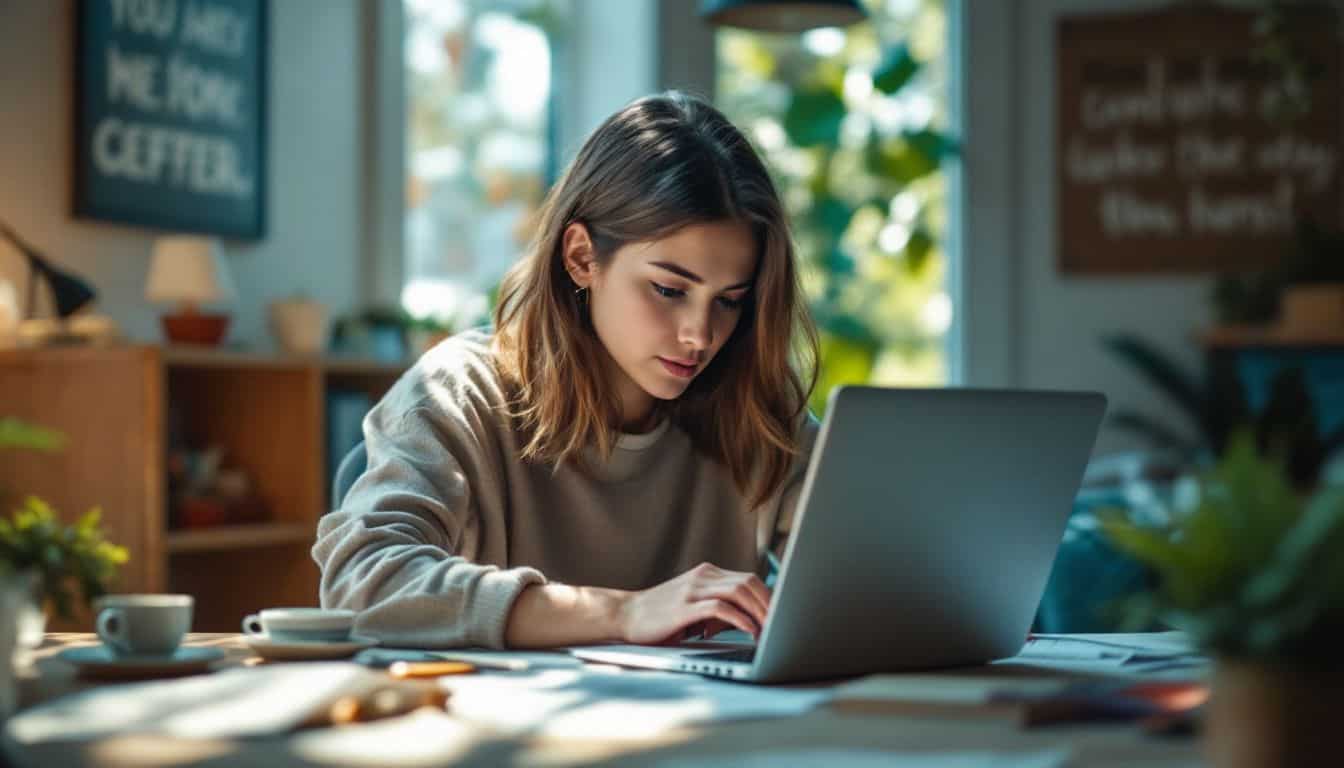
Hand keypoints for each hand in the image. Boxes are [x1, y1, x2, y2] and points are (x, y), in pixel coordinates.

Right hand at [618, 562, 771, 644]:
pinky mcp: (685, 607)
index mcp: (707, 573)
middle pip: (749, 582)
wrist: (625, 615)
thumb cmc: (661, 616)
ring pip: (739, 591)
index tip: (783, 614)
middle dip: (770, 603)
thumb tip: (752, 620)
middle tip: (782, 623)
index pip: (748, 579)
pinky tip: (750, 631)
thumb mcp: (693, 606)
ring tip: (770, 628)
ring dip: (759, 611)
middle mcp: (702, 576)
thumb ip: (718, 607)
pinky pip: (721, 608)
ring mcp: (693, 589)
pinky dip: (740, 619)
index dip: (769, 595)